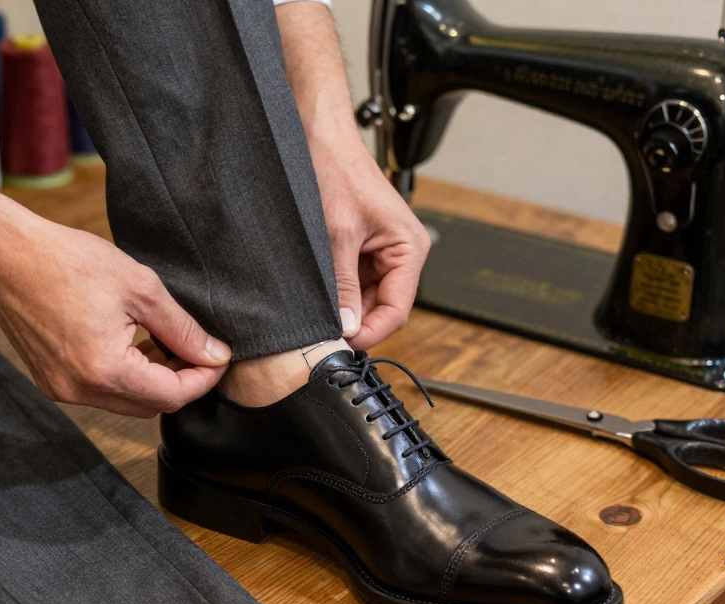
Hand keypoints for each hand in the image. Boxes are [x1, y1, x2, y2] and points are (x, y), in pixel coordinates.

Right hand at [0, 211, 230, 417]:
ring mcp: (61, 390)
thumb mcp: (139, 287)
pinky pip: (101, 391)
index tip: (217, 356)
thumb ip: (182, 328)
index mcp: (104, 370)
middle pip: (150, 406)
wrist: (5, 256)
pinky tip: (131, 341)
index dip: (203, 379)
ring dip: (152, 378)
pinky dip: (124, 375)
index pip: (172, 396)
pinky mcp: (50, 381)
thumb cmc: (69, 261)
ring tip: (162, 339)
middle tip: (192, 345)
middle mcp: (80, 391)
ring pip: (126, 401)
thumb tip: (215, 355)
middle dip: (179, 380)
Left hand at [313, 143, 430, 349]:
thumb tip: (346, 326)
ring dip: (343, 308)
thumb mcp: (337, 235)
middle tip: (322, 335)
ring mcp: (380, 253)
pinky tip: (316, 295)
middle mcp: (401, 253)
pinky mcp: (360, 249)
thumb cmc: (335, 171)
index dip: (371, 331)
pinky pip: (352, 283)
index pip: (397, 310)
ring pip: (365, 298)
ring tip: (316, 312)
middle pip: (382, 308)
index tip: (342, 345)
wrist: (318, 138)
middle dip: (355, 322)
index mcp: (409, 248)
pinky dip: (336, 293)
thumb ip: (343, 285)